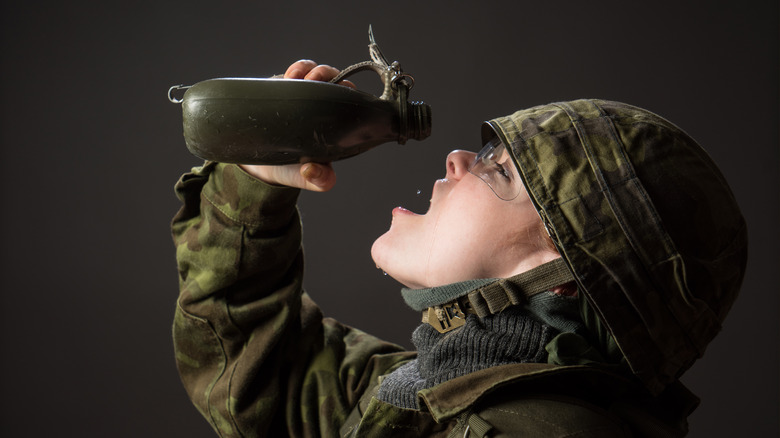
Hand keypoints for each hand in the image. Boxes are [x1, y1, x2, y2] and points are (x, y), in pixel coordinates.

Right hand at [239, 60, 354, 191]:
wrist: (258, 165)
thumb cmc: (290, 170)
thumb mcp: (305, 178)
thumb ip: (317, 179)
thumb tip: (312, 170)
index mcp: (337, 127)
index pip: (351, 104)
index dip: (349, 95)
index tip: (338, 93)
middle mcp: (325, 108)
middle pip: (337, 83)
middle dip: (329, 76)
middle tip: (315, 81)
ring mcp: (307, 96)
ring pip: (317, 73)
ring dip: (311, 69)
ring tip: (296, 77)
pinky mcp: (288, 89)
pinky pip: (298, 72)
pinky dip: (298, 69)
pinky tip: (289, 75)